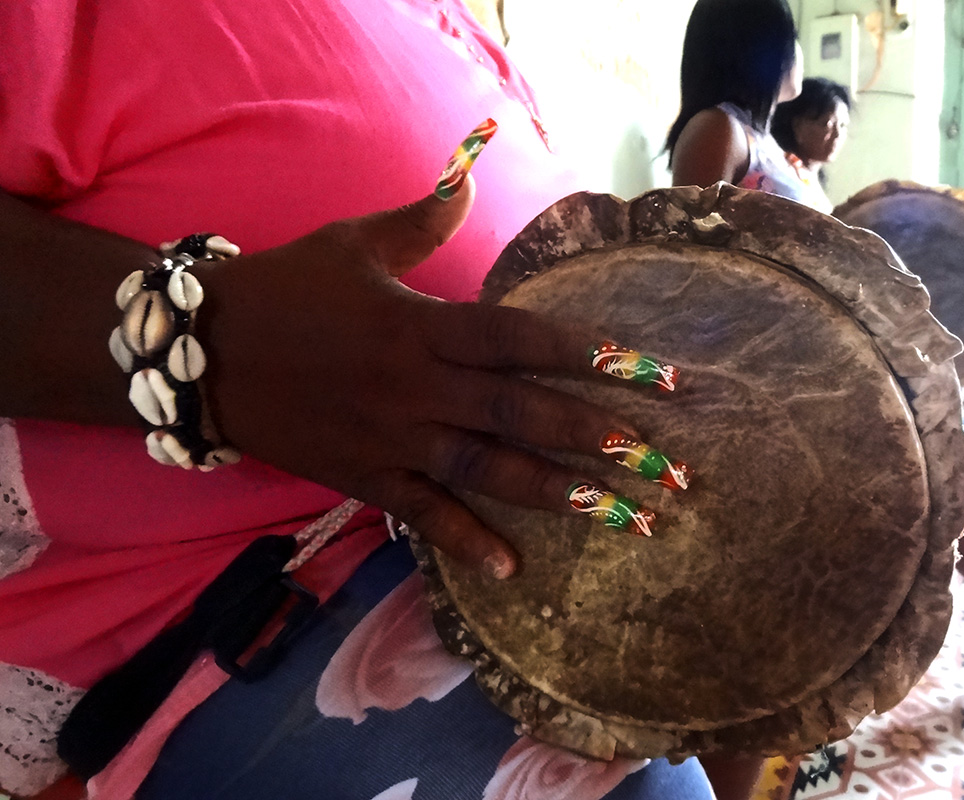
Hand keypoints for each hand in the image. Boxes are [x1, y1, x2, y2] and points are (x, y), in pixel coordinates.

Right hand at [196, 177, 649, 578]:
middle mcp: (416, 386)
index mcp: (420, 324)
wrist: (200, 352)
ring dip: (555, 492)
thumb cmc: (285, 289)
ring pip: (486, 469)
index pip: (517, 337)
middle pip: (518, 411)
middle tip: (659, 460)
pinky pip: (423, 515)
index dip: (585, 352)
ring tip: (618, 513)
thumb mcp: (353, 241)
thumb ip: (422, 218)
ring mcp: (392, 439)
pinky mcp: (365, 478)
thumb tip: (472, 173)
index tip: (648, 370)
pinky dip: (465, 543)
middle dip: (593, 434)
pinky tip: (512, 571)